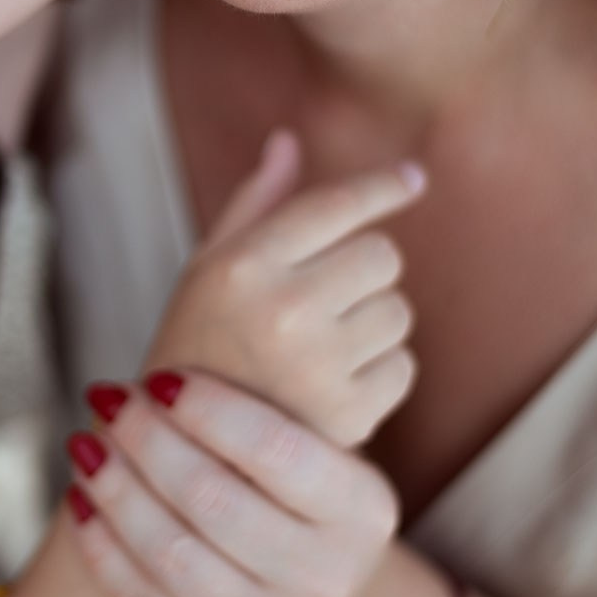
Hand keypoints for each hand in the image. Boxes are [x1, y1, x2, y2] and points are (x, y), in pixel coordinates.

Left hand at [66, 369, 398, 596]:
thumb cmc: (301, 498)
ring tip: (85, 443)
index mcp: (362, 511)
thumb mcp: (316, 454)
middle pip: (213, 500)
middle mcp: (327, 577)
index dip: (209, 408)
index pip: (278, 449)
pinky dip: (103, 548)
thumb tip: (166, 371)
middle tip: (107, 398)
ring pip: (172, 555)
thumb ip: (263, 415)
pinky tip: (82, 500)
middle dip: (147, 440)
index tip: (161, 377)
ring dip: (115, 491)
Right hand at [148, 131, 424, 447]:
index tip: (413, 179)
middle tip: (324, 299)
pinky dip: (380, 372)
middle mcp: (281, 311)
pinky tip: (333, 386)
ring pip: (399, 310)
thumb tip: (288, 139)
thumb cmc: (198, 345)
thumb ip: (254, 203)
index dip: (382, 187)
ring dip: (373, 322)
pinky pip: (404, 366)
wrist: (183, 457)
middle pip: (382, 255)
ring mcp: (317, 367)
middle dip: (364, 271)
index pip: (336, 206)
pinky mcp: (349, 417)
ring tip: (320, 349)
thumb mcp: (207, 268)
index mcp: (241, 265)